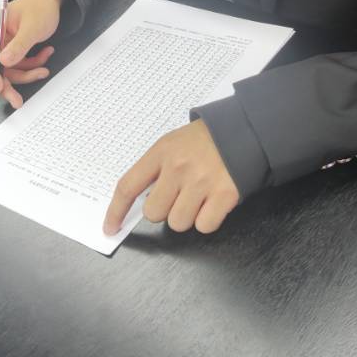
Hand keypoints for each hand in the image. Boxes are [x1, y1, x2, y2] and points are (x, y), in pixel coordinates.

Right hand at [0, 0, 64, 107]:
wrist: (51, 1)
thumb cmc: (40, 7)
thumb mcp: (32, 26)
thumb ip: (19, 44)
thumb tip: (4, 62)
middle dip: (7, 83)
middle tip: (17, 100)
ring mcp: (4, 45)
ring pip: (9, 70)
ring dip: (27, 73)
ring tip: (44, 69)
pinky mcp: (14, 50)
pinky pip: (20, 65)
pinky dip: (33, 65)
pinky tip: (46, 54)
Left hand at [104, 120, 239, 235]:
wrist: (246, 129)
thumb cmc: (207, 138)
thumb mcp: (174, 142)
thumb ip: (157, 168)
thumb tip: (143, 201)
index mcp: (162, 152)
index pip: (128, 186)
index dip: (116, 211)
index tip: (110, 227)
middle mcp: (178, 168)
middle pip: (154, 213)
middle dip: (164, 210)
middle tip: (179, 197)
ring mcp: (201, 182)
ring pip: (178, 223)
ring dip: (187, 216)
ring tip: (200, 197)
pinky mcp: (224, 195)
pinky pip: (204, 225)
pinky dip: (208, 220)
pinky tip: (214, 203)